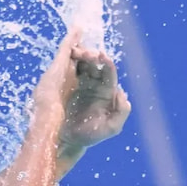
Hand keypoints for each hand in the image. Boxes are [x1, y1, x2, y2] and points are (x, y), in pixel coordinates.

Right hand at [32, 27, 130, 156]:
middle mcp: (93, 83)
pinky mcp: (65, 82)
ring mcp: (79, 82)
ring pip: (81, 62)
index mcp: (105, 91)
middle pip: (94, 63)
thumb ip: (121, 112)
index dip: (106, 62)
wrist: (68, 140)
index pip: (108, 72)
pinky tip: (68, 45)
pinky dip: (68, 52)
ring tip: (77, 51)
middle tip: (87, 53)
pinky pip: (67, 64)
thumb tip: (121, 93)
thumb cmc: (90, 135)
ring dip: (80, 53)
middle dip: (91, 55)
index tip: (102, 55)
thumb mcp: (111, 127)